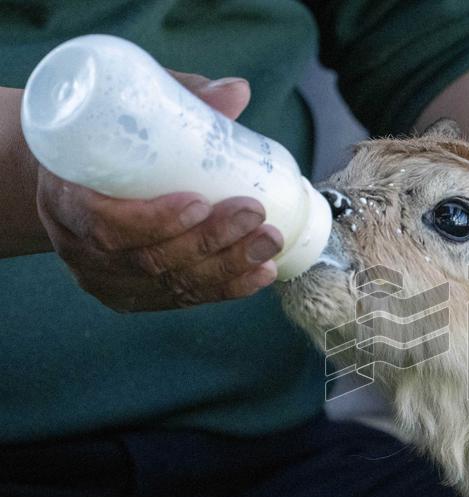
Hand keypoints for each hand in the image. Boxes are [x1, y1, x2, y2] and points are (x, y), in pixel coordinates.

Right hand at [36, 73, 282, 312]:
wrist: (77, 182)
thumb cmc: (108, 144)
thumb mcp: (129, 115)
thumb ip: (180, 101)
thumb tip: (238, 90)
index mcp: (64, 198)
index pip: (104, 225)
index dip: (155, 220)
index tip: (200, 201)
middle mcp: (80, 247)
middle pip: (148, 259)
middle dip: (209, 241)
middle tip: (254, 215)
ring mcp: (106, 278)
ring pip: (171, 284)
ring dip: (227, 267)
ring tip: (268, 244)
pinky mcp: (133, 297)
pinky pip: (182, 299)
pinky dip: (226, 288)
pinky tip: (261, 275)